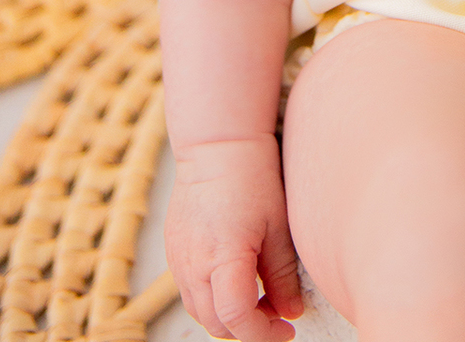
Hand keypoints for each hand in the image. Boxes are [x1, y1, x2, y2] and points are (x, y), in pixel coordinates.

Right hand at [166, 135, 303, 341]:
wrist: (218, 142)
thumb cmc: (252, 176)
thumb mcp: (278, 226)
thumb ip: (283, 275)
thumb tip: (290, 312)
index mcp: (222, 257)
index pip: (236, 319)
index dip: (263, 334)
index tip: (286, 330)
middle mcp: (193, 265)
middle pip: (216, 323)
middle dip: (248, 329)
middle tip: (278, 316)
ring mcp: (178, 259)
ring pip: (200, 312)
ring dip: (229, 317)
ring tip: (260, 298)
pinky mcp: (174, 251)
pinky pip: (190, 291)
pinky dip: (213, 298)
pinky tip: (237, 278)